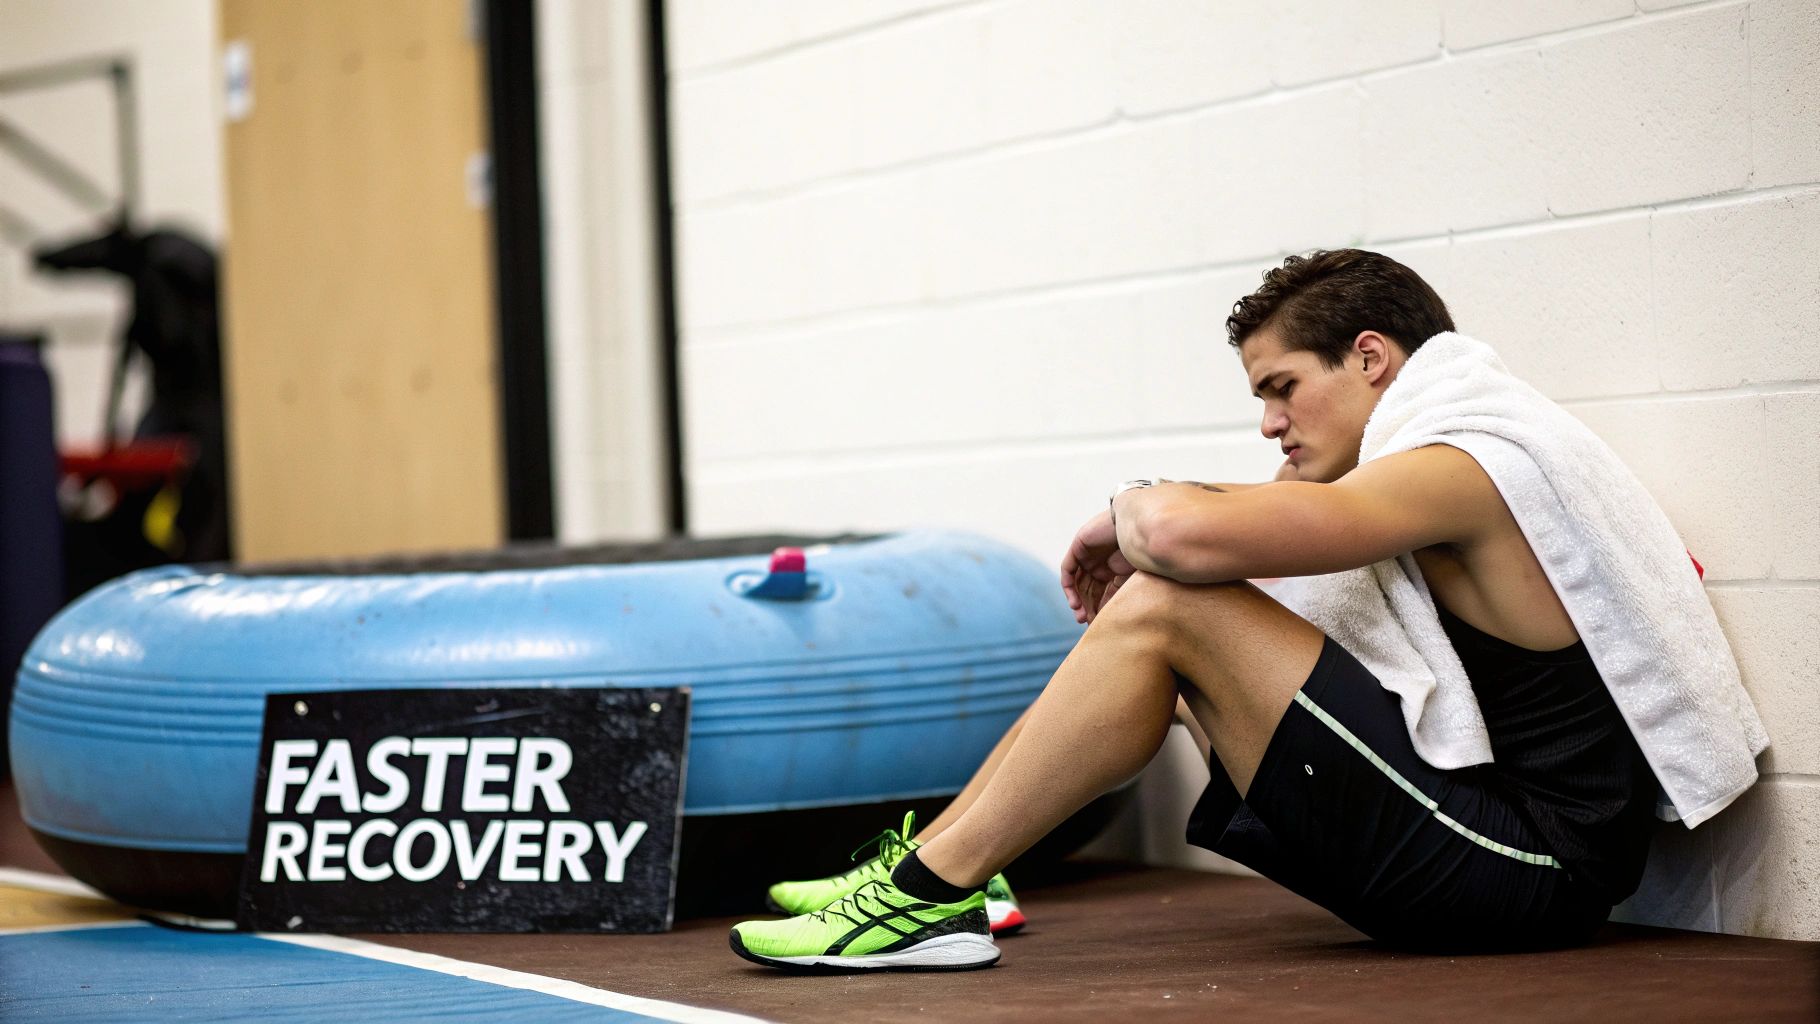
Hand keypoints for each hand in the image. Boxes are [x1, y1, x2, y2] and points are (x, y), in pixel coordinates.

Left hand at [1060, 509, 1135, 623]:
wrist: (1139, 526)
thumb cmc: (1142, 551)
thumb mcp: (1130, 578)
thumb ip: (1117, 594)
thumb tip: (1110, 616)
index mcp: (1113, 569)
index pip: (1101, 592)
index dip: (1098, 608)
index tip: (1097, 624)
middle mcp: (1099, 562)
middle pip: (1087, 589)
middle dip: (1086, 607)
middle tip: (1086, 623)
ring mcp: (1088, 555)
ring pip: (1076, 582)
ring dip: (1076, 600)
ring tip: (1080, 615)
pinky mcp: (1078, 547)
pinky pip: (1068, 570)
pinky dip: (1069, 587)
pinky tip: (1074, 602)